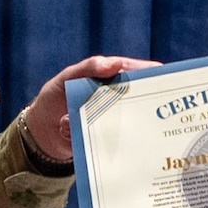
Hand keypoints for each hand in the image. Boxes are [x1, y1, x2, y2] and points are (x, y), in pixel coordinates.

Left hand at [21, 55, 158, 162]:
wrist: (41, 130)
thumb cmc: (56, 95)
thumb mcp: (69, 76)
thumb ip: (89, 68)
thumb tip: (115, 63)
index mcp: (111, 81)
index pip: (136, 74)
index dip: (152, 75)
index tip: (165, 77)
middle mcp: (118, 101)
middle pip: (142, 100)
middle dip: (153, 103)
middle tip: (166, 106)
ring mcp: (114, 121)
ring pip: (135, 122)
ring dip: (140, 124)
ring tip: (148, 126)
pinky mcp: (108, 140)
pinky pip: (121, 141)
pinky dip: (122, 142)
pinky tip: (128, 143)